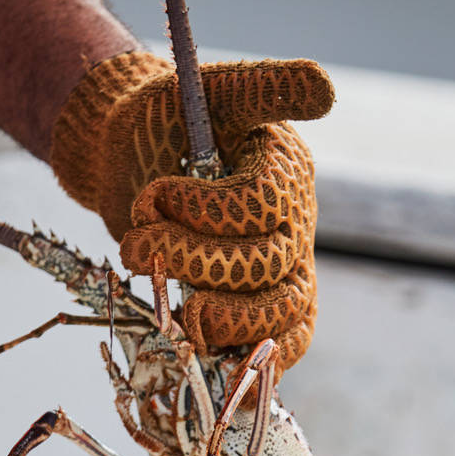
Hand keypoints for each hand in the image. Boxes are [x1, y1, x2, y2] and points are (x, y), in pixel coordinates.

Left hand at [50, 50, 333, 371]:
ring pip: (279, 316)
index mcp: (284, 174)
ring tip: (177, 312)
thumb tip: (323, 87)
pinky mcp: (258, 309)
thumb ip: (264, 85)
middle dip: (196, 261)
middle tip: (137, 246)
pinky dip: (256, 365)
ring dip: (222, 320)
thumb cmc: (168, 121)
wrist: (131, 159)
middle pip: (267, 266)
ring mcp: (280, 273)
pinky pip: (279, 348)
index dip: (205, 211)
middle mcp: (291, 226)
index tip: (155, 193)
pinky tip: (224, 370)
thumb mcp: (211, 91)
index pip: (261, 207)